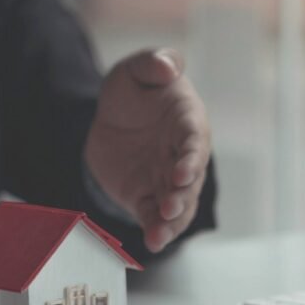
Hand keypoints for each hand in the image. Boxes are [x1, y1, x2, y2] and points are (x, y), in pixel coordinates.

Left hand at [85, 48, 210, 252]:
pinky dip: (156, 229)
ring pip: (178, 204)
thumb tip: (168, 67)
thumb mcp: (135, 70)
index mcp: (186, 120)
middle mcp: (183, 154)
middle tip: (170, 206)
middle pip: (190, 179)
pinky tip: (152, 241)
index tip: (181, 173)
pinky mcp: (148, 197)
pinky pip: (154, 217)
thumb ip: (154, 63)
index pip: (194, 140)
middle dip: (181, 194)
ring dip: (172, 220)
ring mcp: (167, 179)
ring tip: (161, 233)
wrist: (110, 120)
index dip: (190, 158)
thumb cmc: (133, 92)